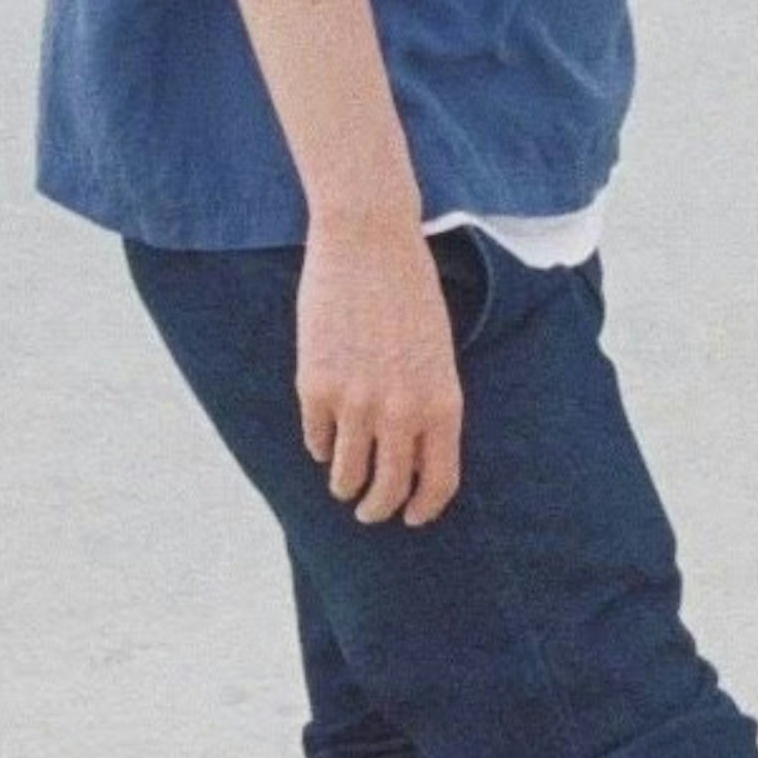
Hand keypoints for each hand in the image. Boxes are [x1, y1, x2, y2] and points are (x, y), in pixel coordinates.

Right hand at [296, 221, 465, 526]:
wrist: (369, 241)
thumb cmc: (410, 291)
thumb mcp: (437, 351)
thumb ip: (428, 403)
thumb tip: (413, 456)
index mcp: (442, 403)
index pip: (439, 482)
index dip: (423, 508)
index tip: (411, 516)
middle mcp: (401, 412)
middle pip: (389, 490)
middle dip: (377, 508)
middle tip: (369, 510)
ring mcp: (355, 403)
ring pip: (345, 475)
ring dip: (344, 485)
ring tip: (343, 483)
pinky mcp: (314, 388)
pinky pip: (315, 440)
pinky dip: (319, 445)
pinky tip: (323, 440)